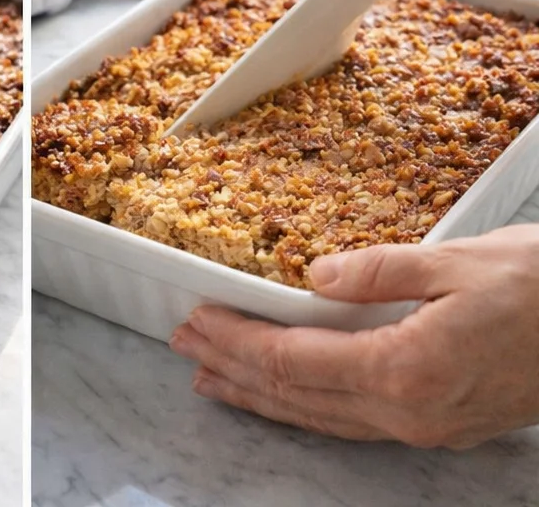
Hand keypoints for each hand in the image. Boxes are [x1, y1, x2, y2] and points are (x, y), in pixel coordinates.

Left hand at [169, 227, 538, 446]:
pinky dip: (310, 407)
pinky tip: (292, 395)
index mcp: (405, 369)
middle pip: (300, 398)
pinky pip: (355, 422)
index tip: (199, 320)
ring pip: (324, 419)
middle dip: (236, 372)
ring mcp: (426, 427)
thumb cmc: (537, 288)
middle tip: (185, 348)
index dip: (240, 342)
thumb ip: (376, 270)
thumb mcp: (453, 261)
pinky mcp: (441, 425)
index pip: (296, 362)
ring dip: (265, 398)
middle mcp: (409, 412)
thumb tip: (313, 278)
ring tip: (217, 380)